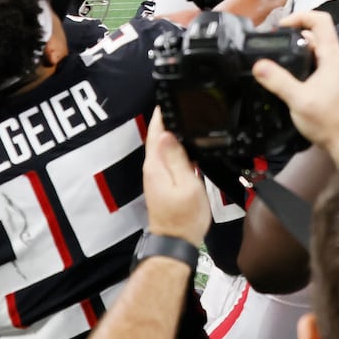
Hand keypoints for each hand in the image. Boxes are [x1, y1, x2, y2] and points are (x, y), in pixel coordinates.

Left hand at [142, 110, 210, 244]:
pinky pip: (167, 157)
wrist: (176, 242)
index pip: (155, 131)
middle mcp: (152, 168)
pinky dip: (175, 146)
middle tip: (181, 102)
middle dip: (167, 118)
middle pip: (157, 136)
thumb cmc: (184, 217)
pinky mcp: (162, 182)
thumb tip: (166, 133)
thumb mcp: (185, 184)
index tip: (170, 96)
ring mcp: (156, 175)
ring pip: (162, 146)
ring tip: (185, 117)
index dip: (162, 113)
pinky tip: (186, 144)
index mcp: (156, 165)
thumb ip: (176, 158)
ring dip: (171, 131)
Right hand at [251, 10, 338, 165]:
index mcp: (332, 56)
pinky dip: (300, 63)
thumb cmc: (330, 122)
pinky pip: (314, 63)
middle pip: (314, 34)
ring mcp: (334, 70)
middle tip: (272, 45)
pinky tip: (287, 76)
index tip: (281, 26)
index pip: (321, 20)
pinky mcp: (331, 81)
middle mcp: (335, 59)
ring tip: (276, 61)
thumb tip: (259, 65)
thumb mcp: (298, 100)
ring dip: (295, 50)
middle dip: (292, 35)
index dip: (300, 16)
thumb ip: (278, 81)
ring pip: (313, 49)